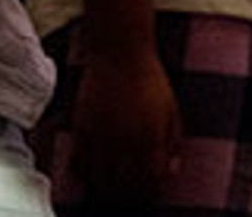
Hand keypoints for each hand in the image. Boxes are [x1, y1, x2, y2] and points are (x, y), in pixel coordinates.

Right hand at [71, 45, 180, 201]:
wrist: (119, 53)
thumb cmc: (150, 81)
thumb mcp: (172, 110)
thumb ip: (174, 142)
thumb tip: (173, 171)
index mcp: (153, 134)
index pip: (151, 178)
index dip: (150, 191)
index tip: (149, 195)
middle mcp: (127, 138)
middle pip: (124, 184)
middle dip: (126, 196)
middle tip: (126, 199)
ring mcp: (102, 134)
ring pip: (99, 178)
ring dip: (103, 190)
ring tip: (108, 191)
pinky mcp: (81, 128)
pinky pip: (78, 162)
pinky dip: (82, 174)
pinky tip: (89, 175)